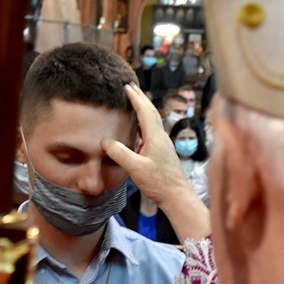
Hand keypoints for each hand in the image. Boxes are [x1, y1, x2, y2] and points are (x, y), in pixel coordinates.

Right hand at [103, 83, 209, 240]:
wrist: (177, 196)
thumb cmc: (158, 183)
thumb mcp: (135, 168)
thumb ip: (120, 153)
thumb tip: (106, 141)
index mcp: (156, 137)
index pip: (145, 111)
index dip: (135, 98)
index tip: (127, 86)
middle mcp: (162, 137)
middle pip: (151, 112)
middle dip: (141, 98)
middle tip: (131, 86)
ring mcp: (164, 144)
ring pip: (153, 121)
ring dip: (144, 109)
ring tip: (134, 102)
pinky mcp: (163, 152)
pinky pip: (153, 131)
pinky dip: (145, 122)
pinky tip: (139, 128)